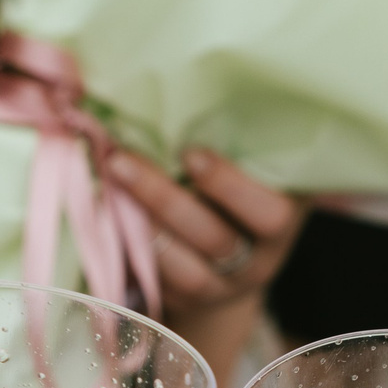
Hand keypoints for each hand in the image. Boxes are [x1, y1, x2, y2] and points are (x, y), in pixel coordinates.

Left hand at [105, 145, 304, 338]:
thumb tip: (197, 84)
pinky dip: (131, 251)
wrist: (237, 257)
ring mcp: (224, 287)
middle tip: (122, 160)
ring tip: (107, 184)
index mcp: (282, 219)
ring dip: (142, 226)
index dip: (231, 187)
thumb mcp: (257, 168)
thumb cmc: (242, 191)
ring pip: (187, 271)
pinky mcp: (189, 303)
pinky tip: (105, 216)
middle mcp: (260, 259)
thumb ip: (244, 143)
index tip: (191, 154)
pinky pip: (160, 285)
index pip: (272, 213)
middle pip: (216, 240)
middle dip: (167, 201)